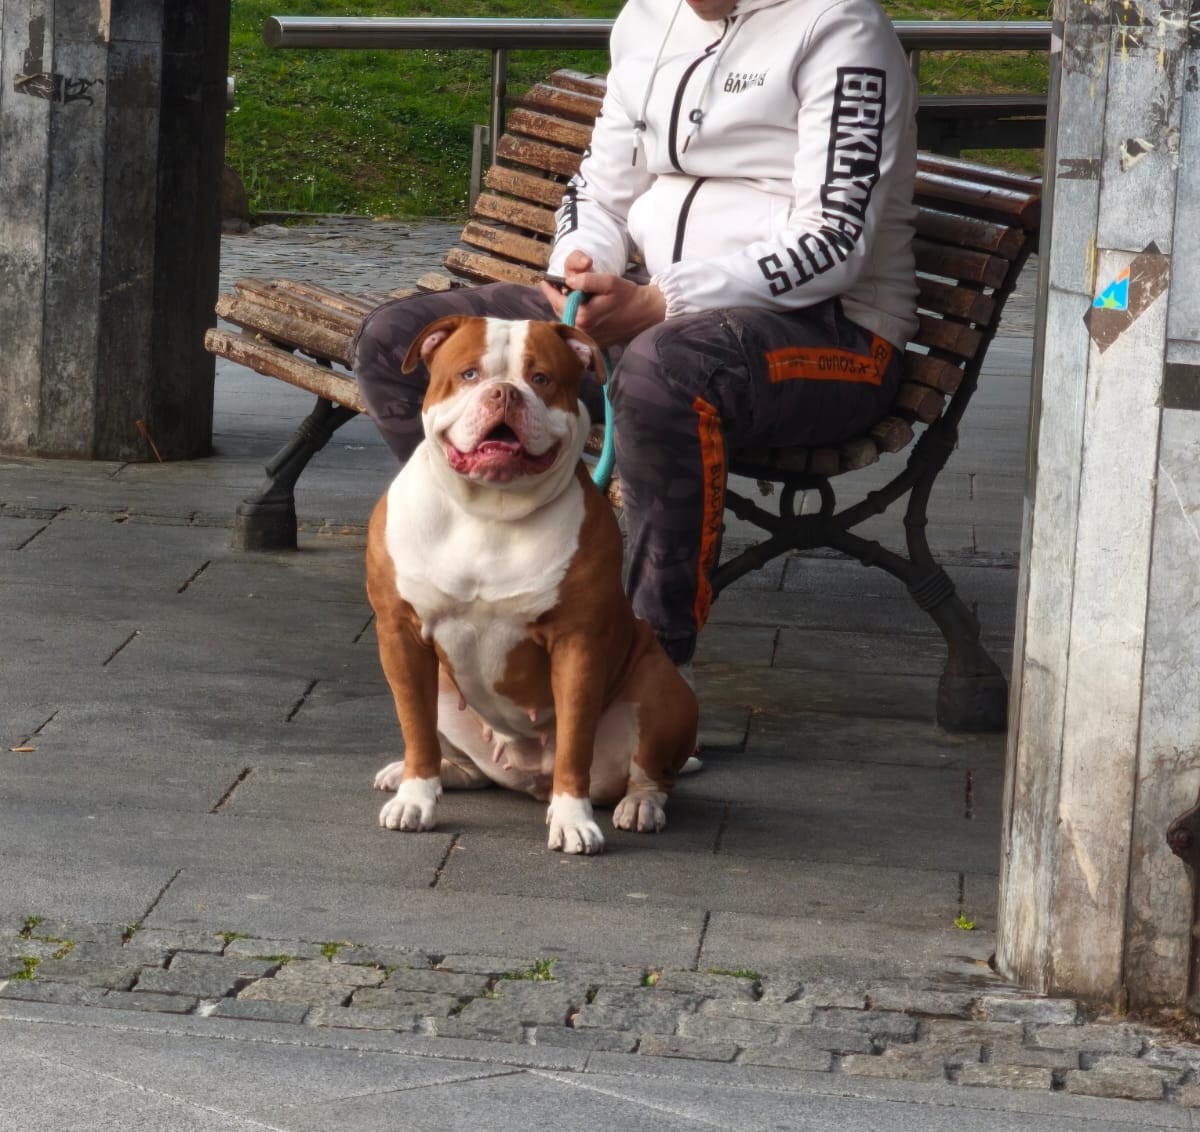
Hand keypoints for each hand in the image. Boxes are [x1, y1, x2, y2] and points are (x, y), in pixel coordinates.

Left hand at [540, 250, 665, 348]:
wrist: (645, 314)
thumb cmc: (627, 296)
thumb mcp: (608, 281)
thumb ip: (586, 280)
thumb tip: (568, 280)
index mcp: (583, 317)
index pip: (557, 301)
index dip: (549, 290)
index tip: (544, 281)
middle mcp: (582, 331)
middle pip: (559, 312)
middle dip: (556, 298)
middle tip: (554, 285)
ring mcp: (587, 338)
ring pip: (567, 320)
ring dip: (564, 307)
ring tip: (564, 294)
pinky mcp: (593, 342)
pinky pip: (575, 327)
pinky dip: (573, 316)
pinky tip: (576, 307)